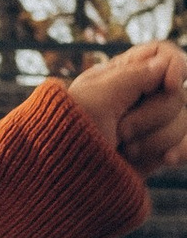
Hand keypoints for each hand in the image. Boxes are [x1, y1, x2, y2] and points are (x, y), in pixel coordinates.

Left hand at [64, 38, 186, 177]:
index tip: (169, 85)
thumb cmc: (69, 135)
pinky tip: (167, 159)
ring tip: (124, 151)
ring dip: (154, 139)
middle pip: (176, 94)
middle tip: (119, 132)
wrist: (63, 182)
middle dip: (150, 116)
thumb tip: (167, 63)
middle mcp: (139, 96)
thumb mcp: (97, 97)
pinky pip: (184, 145)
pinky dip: (179, 151)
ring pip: (182, 121)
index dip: (175, 65)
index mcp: (121, 75)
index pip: (163, 54)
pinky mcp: (155, 152)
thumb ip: (135, 75)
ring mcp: (150, 126)